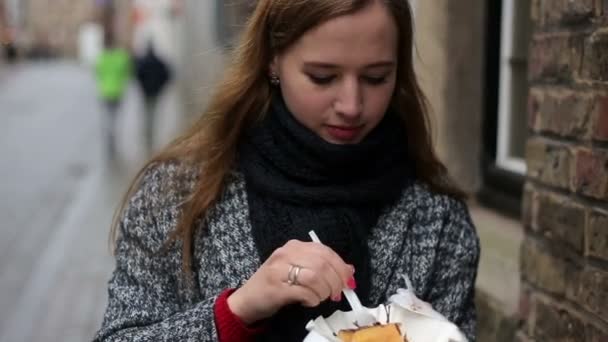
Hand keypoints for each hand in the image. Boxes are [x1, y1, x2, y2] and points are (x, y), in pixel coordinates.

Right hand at [227, 239, 354, 323]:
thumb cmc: (274, 284)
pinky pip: (304, 292)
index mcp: (293, 246)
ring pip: (315, 276)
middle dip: (335, 281)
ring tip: (321, 298)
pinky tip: (310, 302)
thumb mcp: (298, 270)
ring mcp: (279, 270)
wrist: (247, 300)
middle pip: (322, 263)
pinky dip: (313, 299)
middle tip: (336, 294)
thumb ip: (321, 267)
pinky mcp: (276, 288)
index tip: (348, 281)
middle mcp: (286, 254)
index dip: (340, 266)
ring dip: (324, 291)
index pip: (325, 251)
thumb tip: (349, 270)